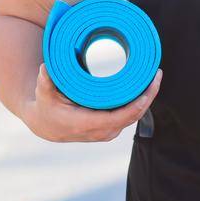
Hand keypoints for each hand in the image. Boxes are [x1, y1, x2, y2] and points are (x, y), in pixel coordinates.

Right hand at [21, 65, 162, 142]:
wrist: (47, 126)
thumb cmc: (46, 107)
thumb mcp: (43, 94)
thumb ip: (45, 82)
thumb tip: (46, 68)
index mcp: (88, 124)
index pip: (122, 116)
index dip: (139, 102)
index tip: (149, 86)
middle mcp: (102, 131)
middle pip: (134, 116)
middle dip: (148, 95)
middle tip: (156, 73)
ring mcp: (108, 132)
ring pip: (134, 117)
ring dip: (146, 99)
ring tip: (153, 77)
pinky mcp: (111, 129)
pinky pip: (130, 117)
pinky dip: (140, 103)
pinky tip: (146, 89)